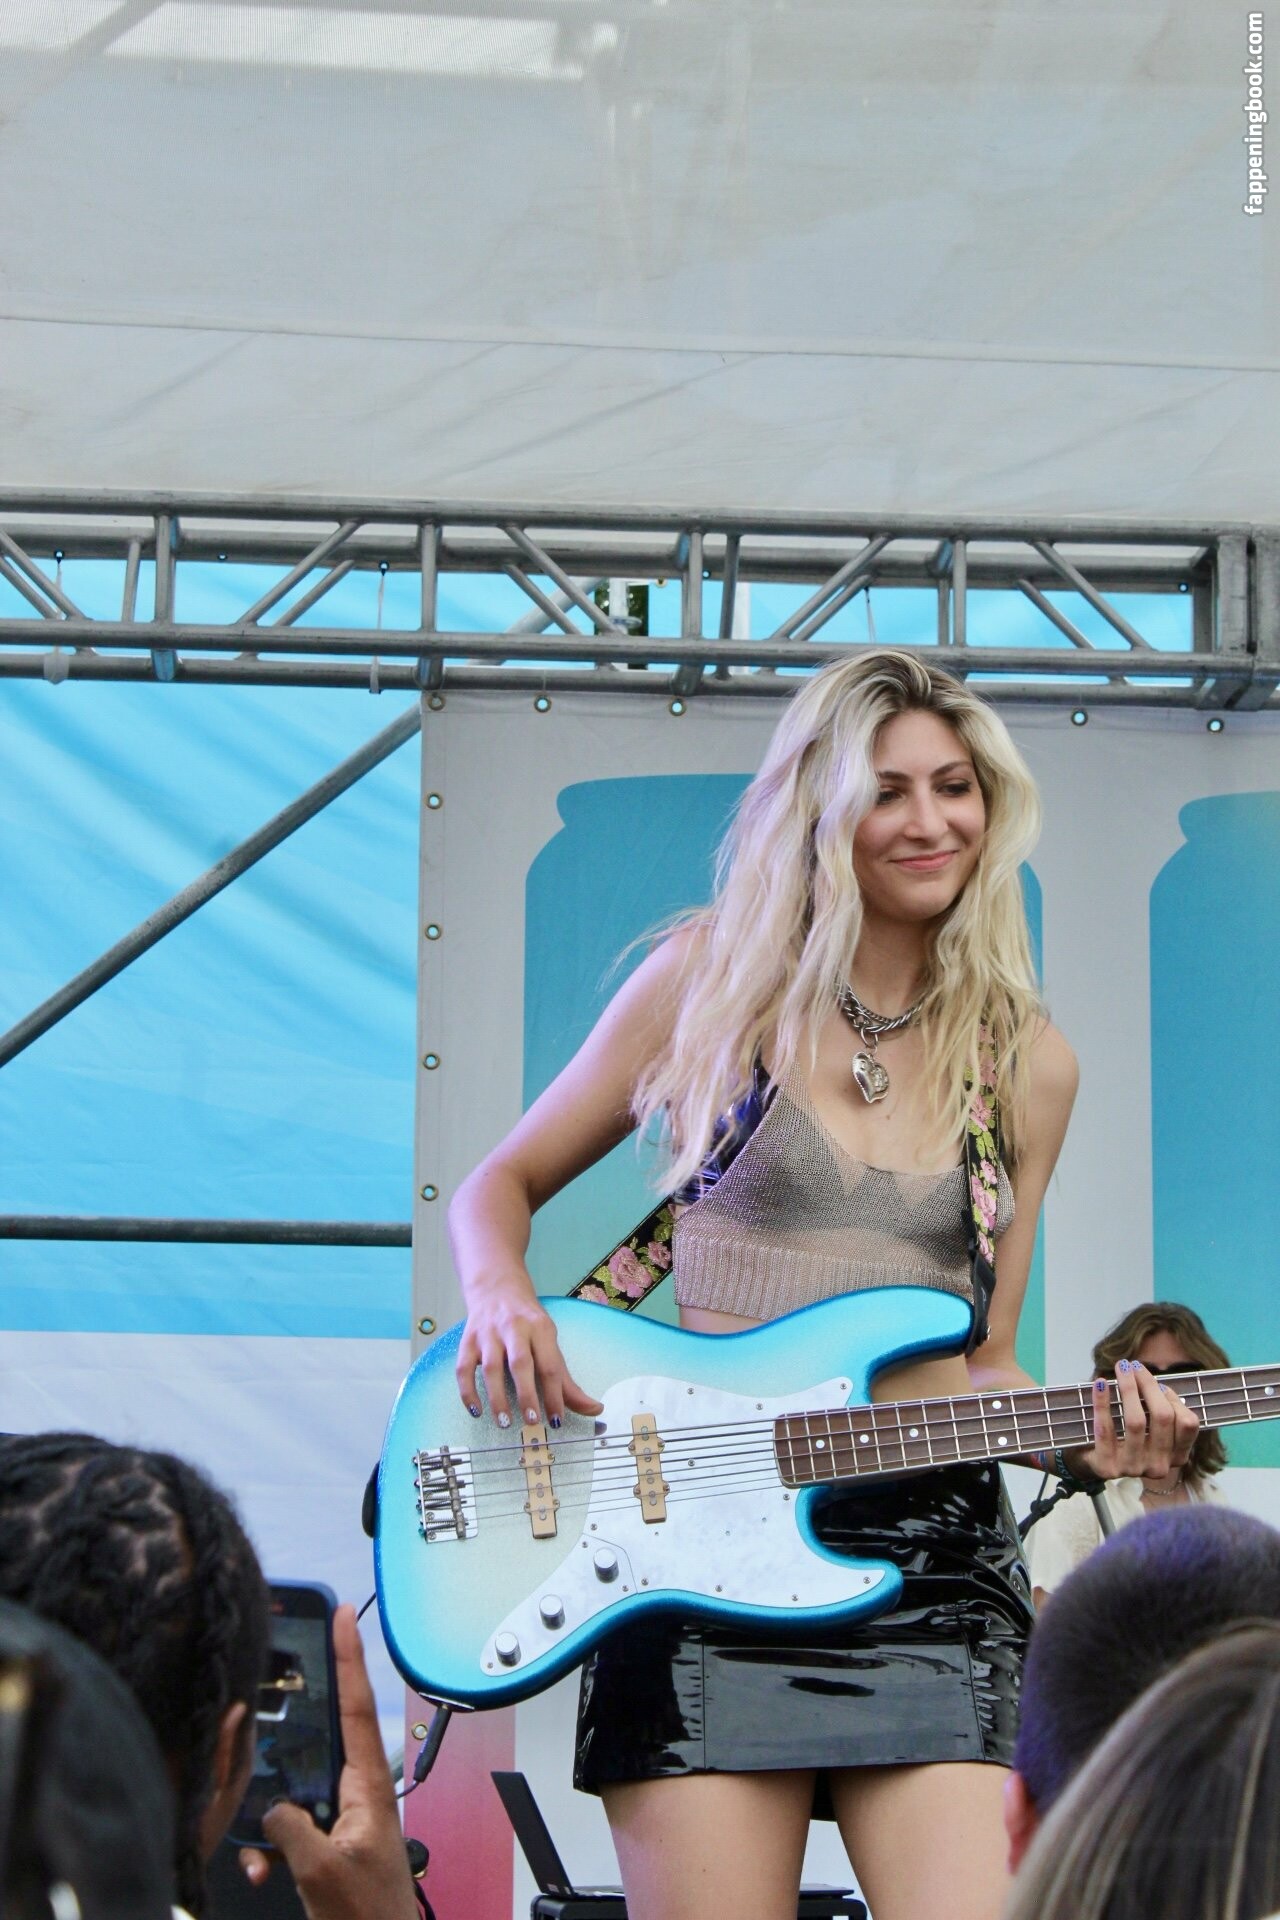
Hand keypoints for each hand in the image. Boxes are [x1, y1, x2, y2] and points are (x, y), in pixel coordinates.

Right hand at [240, 1605, 418, 1919]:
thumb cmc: (368, 1919)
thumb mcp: (321, 1872)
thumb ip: (292, 1829)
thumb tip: (273, 1807)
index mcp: (367, 1788)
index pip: (357, 1706)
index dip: (349, 1657)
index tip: (343, 1614)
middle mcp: (358, 1795)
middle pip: (322, 1739)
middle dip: (294, 1723)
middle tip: (277, 1683)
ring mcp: (344, 1820)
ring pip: (296, 1791)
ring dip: (271, 1813)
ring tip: (261, 1851)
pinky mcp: (330, 1845)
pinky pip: (292, 1829)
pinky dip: (271, 1847)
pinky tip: (262, 1870)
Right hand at [455, 1275, 602, 1427]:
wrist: (496, 1287)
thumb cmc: (527, 1320)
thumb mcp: (549, 1341)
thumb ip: (567, 1379)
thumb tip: (594, 1409)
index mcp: (541, 1328)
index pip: (550, 1365)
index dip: (554, 1395)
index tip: (556, 1420)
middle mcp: (514, 1328)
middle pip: (521, 1363)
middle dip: (527, 1395)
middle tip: (532, 1422)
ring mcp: (488, 1334)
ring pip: (491, 1367)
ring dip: (497, 1397)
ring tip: (504, 1422)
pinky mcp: (468, 1341)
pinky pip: (464, 1369)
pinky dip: (468, 1392)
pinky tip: (476, 1411)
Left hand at [1067, 1360, 1198, 1484]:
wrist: (1093, 1462)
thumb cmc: (1126, 1437)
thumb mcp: (1150, 1428)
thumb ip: (1158, 1409)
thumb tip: (1154, 1384)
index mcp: (1176, 1456)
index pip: (1187, 1423)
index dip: (1174, 1398)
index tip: (1158, 1383)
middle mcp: (1160, 1466)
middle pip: (1162, 1417)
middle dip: (1148, 1385)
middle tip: (1134, 1366)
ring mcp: (1134, 1468)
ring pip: (1136, 1421)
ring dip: (1128, 1388)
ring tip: (1121, 1368)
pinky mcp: (1108, 1467)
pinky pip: (1105, 1429)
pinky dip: (1102, 1402)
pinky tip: (1100, 1384)